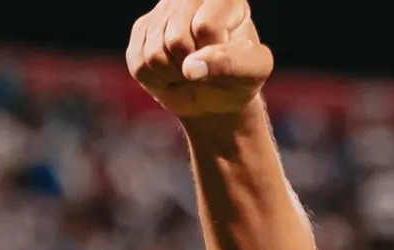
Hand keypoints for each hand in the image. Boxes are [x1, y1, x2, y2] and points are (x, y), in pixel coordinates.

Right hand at [126, 0, 272, 118]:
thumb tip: (191, 67)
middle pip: (176, 41)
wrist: (216, 94)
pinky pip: (140, 65)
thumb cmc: (241, 76)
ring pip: (154, 54)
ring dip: (175, 75)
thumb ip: (232, 64)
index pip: (206, 28)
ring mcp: (163, 11)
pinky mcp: (142, 30)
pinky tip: (174, 71)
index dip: (215, 56)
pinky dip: (159, 80)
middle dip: (193, 67)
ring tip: (190, 70)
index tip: (227, 58)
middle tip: (206, 68)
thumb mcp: (253, 70)